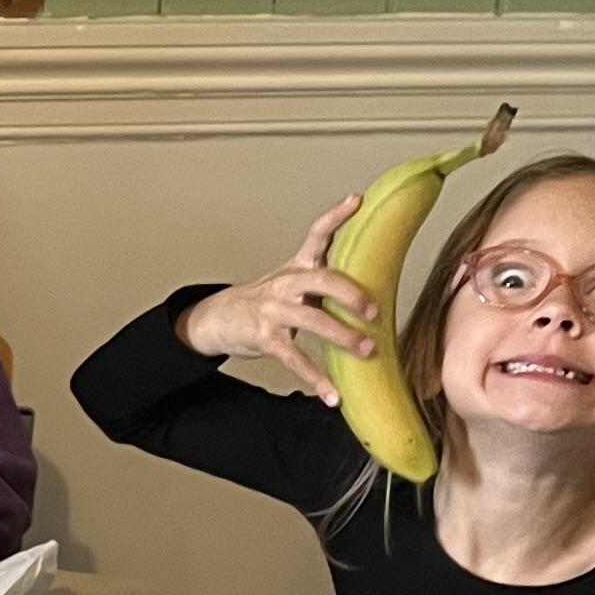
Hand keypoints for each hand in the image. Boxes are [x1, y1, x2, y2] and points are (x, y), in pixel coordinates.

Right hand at [180, 188, 374, 404]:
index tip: (358, 200)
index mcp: (297, 267)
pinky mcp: (264, 337)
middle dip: (352, 294)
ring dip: (343, 337)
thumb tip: (375, 289)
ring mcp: (273, 310)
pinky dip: (316, 379)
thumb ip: (326, 281)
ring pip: (312, 319)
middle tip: (375, 311)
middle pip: (322, 279)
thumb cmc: (268, 301)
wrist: (219, 319)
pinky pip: (294, 358)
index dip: (337, 216)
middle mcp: (286, 283)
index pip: (317, 234)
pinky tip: (332, 395)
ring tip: (366, 351)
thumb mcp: (294, 282)